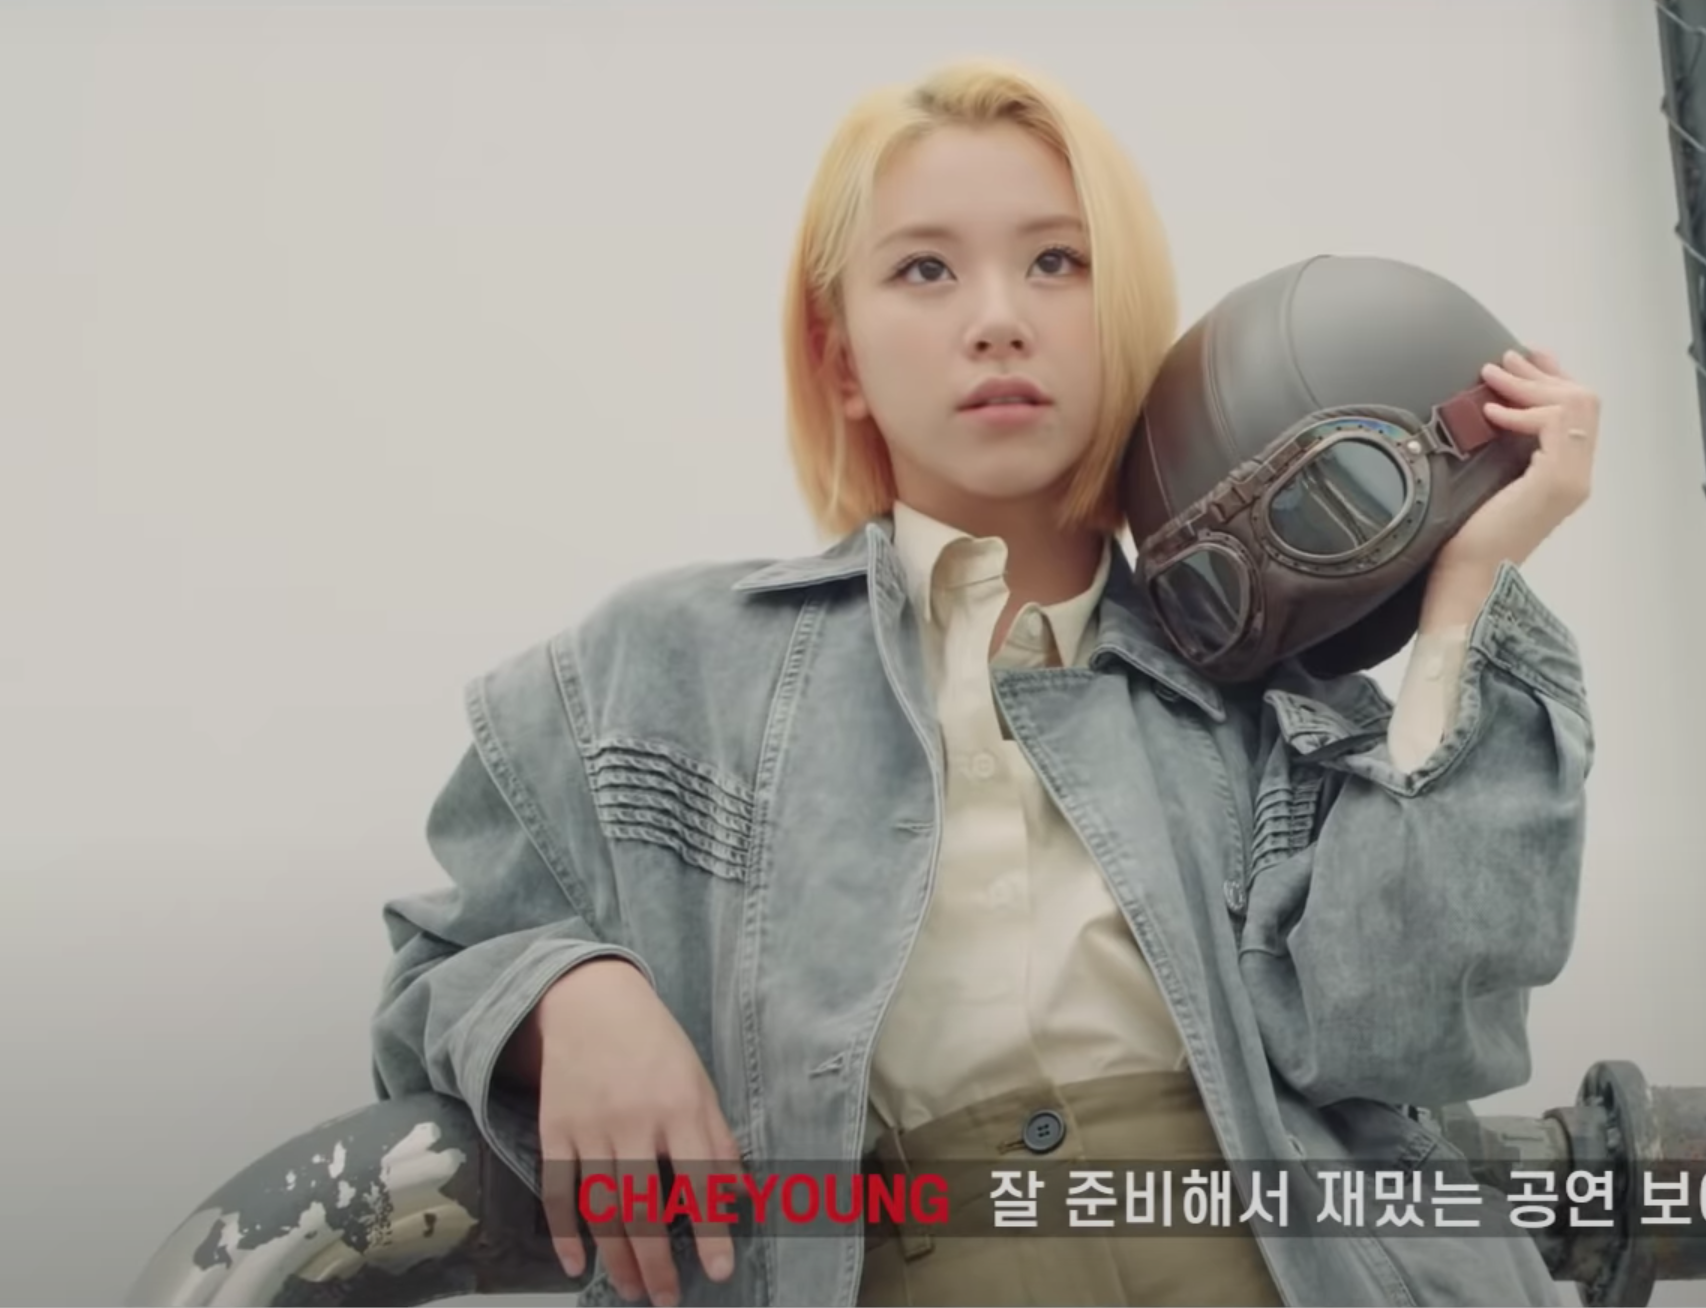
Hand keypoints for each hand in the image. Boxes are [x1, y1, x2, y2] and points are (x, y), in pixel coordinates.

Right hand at [535, 958, 742, 1306]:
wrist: (588, 1000)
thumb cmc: (655, 1044)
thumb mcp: (698, 1080)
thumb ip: (717, 1138)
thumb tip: (741, 1195)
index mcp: (680, 1105)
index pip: (700, 1179)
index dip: (712, 1229)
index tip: (720, 1271)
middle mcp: (634, 1120)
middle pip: (643, 1206)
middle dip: (657, 1262)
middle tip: (667, 1301)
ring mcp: (589, 1126)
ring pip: (602, 1207)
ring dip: (618, 1258)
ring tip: (633, 1291)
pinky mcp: (553, 1129)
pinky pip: (557, 1190)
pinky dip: (565, 1232)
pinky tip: (578, 1265)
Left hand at [1433, 347, 1598, 576]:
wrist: (1469, 579)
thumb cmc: (1467, 539)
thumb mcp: (1488, 482)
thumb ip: (1502, 450)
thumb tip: (1489, 409)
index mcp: (1565, 474)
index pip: (1577, 413)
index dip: (1553, 379)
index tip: (1526, 358)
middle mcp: (1578, 475)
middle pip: (1582, 402)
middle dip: (1542, 374)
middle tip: (1506, 359)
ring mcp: (1572, 479)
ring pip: (1574, 406)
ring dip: (1530, 384)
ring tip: (1492, 375)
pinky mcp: (1556, 482)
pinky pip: (1553, 425)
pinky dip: (1522, 412)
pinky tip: (1491, 413)